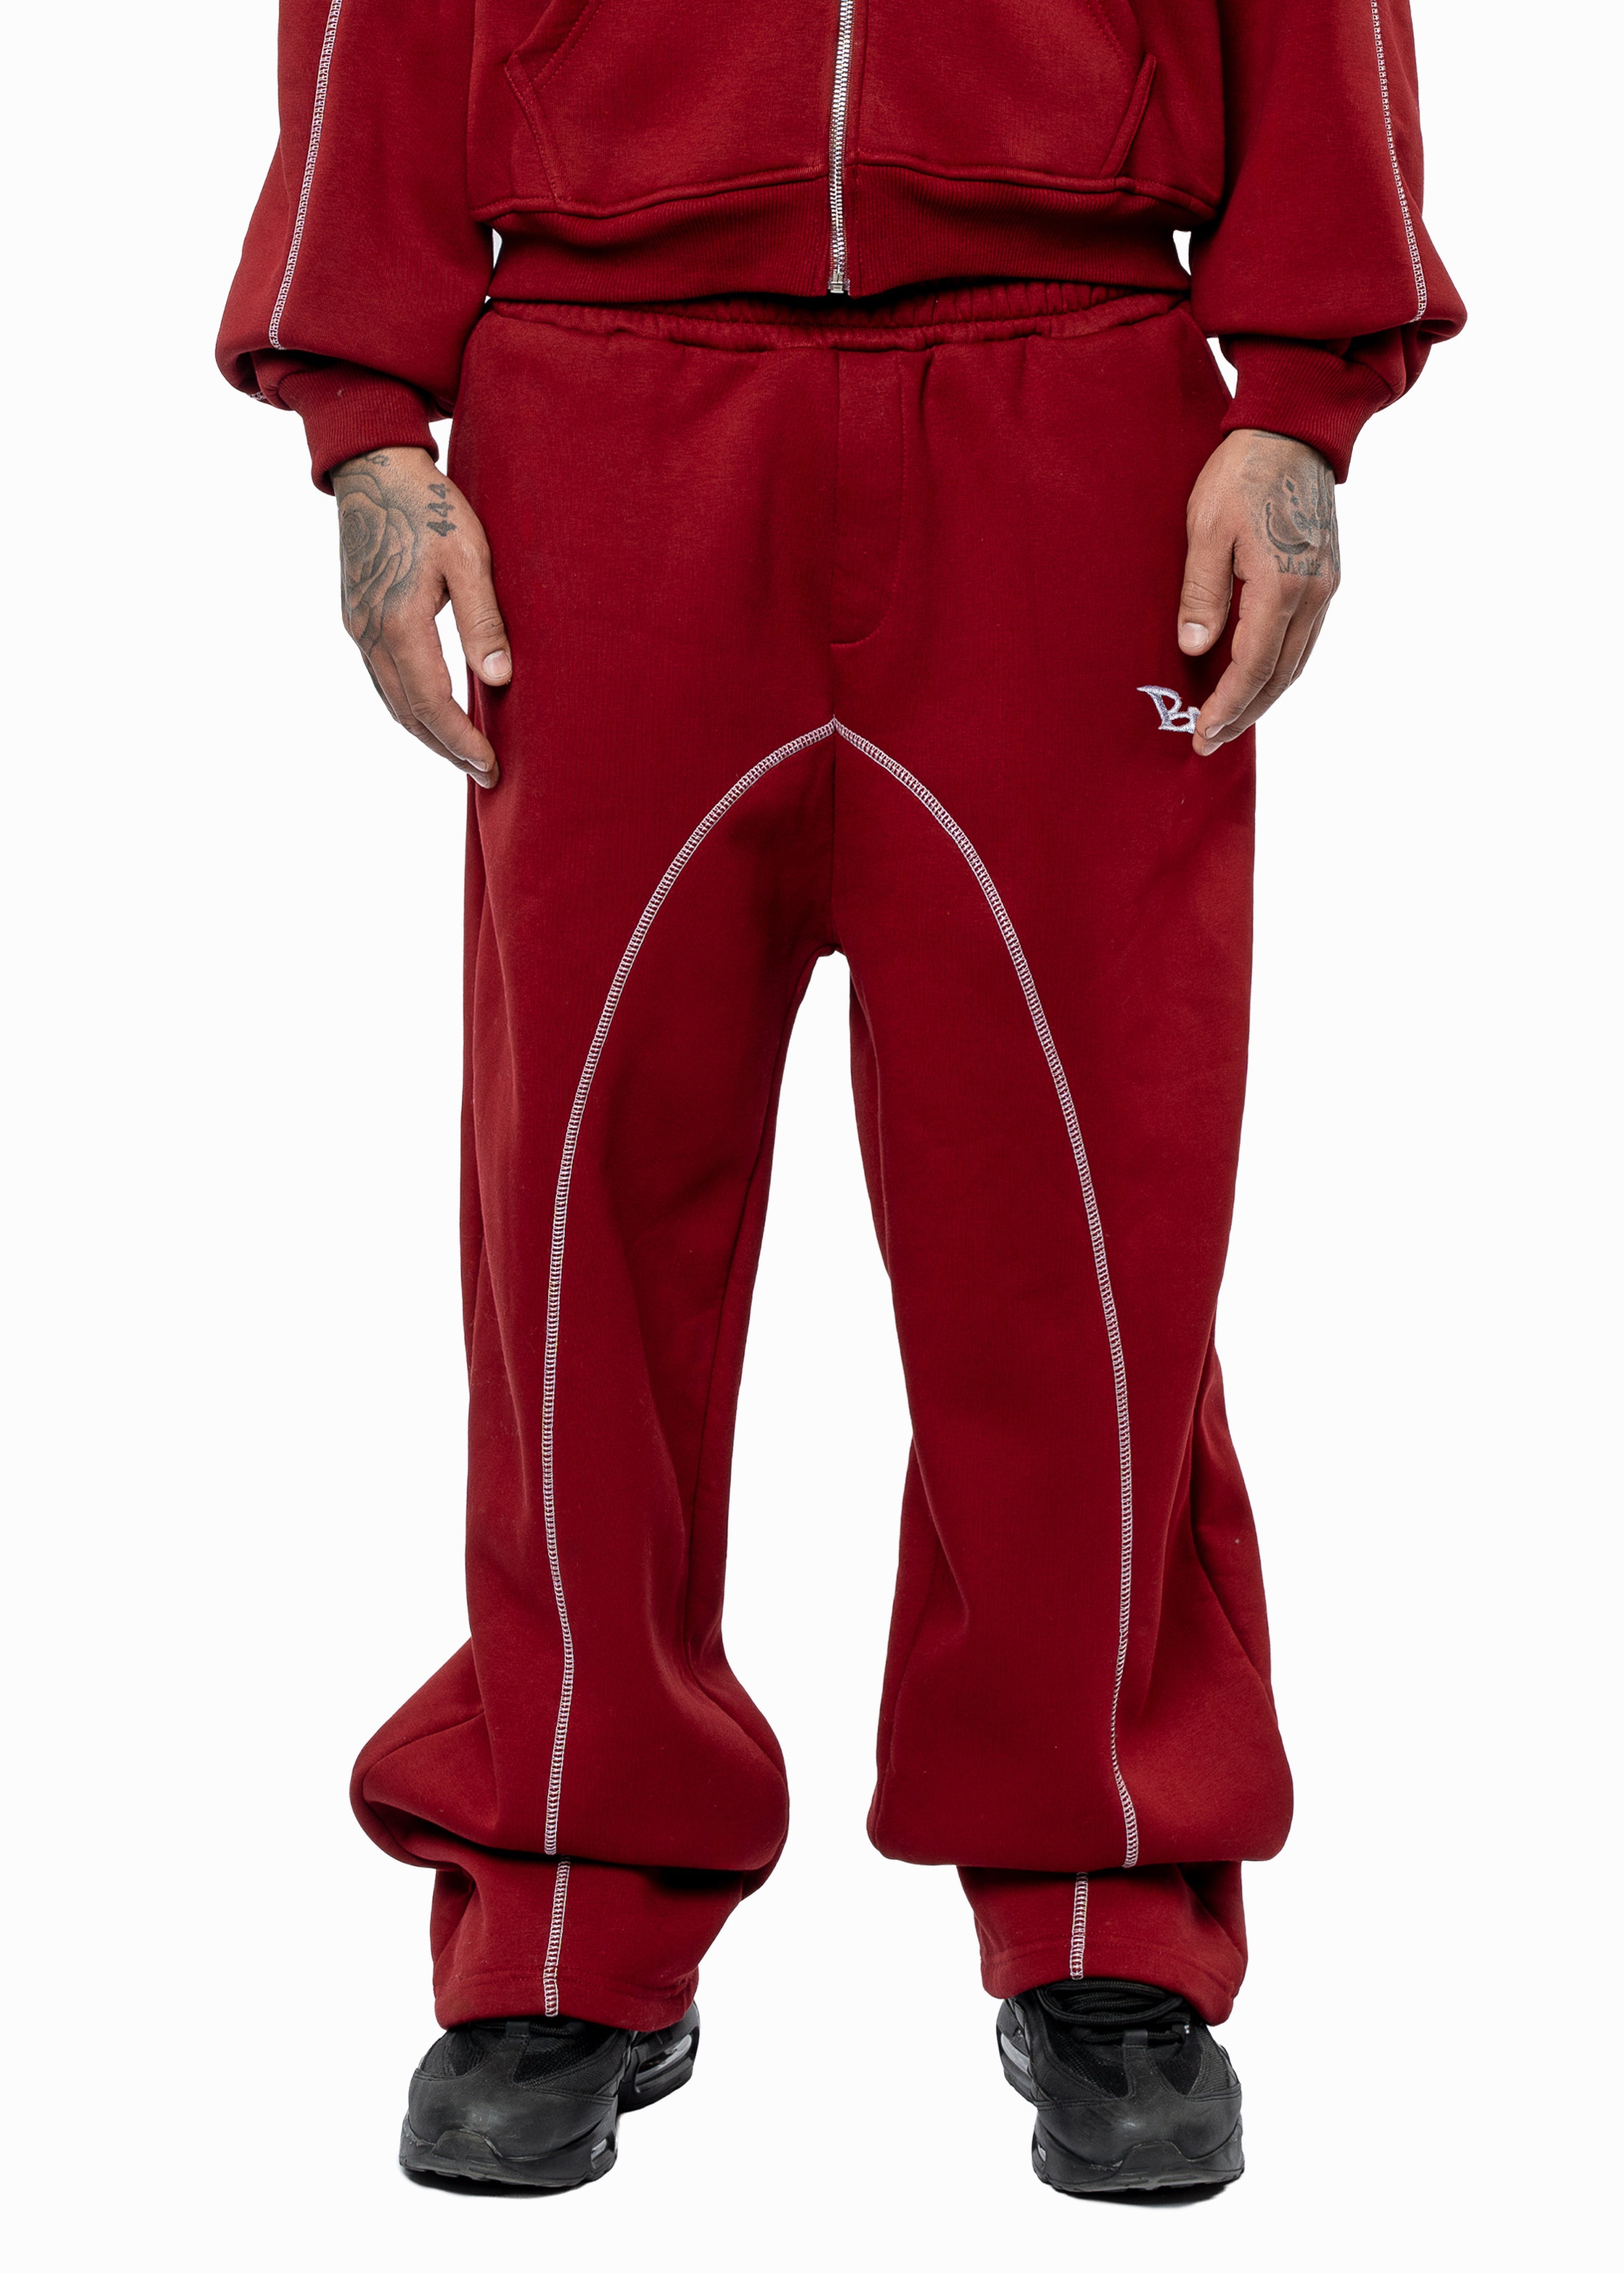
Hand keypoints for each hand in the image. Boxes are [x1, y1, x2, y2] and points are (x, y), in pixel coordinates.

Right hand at [332, 447, 509, 787]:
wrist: (374, 469)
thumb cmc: (430, 507)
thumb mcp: (469, 557)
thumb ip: (483, 620)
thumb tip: (498, 681)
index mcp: (399, 622)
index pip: (431, 703)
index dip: (461, 740)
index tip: (490, 766)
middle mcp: (370, 633)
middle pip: (407, 713)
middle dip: (446, 748)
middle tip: (484, 774)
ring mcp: (357, 627)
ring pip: (391, 700)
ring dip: (425, 733)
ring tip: (462, 755)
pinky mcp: (356, 618)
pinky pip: (382, 679)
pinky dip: (408, 706)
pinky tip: (432, 714)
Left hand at [1177, 430, 1339, 755]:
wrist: (1293, 429)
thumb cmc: (1241, 473)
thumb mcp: (1205, 529)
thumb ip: (1201, 592)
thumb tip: (1193, 649)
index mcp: (1282, 584)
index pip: (1253, 666)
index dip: (1226, 705)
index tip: (1200, 733)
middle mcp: (1313, 593)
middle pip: (1280, 675)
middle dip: (1244, 714)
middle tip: (1208, 743)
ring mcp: (1325, 586)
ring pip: (1296, 662)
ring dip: (1263, 698)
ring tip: (1229, 723)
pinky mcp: (1326, 576)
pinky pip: (1305, 640)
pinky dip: (1280, 670)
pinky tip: (1257, 682)